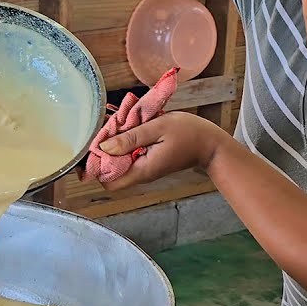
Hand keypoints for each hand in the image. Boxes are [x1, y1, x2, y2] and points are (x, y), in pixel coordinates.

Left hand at [95, 112, 228, 190]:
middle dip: (102, 152)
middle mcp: (140, 173)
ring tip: (119, 125)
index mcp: (141, 170)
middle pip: (108, 172)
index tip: (97, 142)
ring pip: (117, 162)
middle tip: (108, 129)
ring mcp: (143, 168)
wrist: (210, 143)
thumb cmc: (189, 133)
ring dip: (113, 145)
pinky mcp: (146, 161)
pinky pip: (127, 156)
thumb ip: (130, 138)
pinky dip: (124, 143)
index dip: (96, 163)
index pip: (107, 180)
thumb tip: (104, 147)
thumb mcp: (158, 128)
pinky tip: (128, 127)